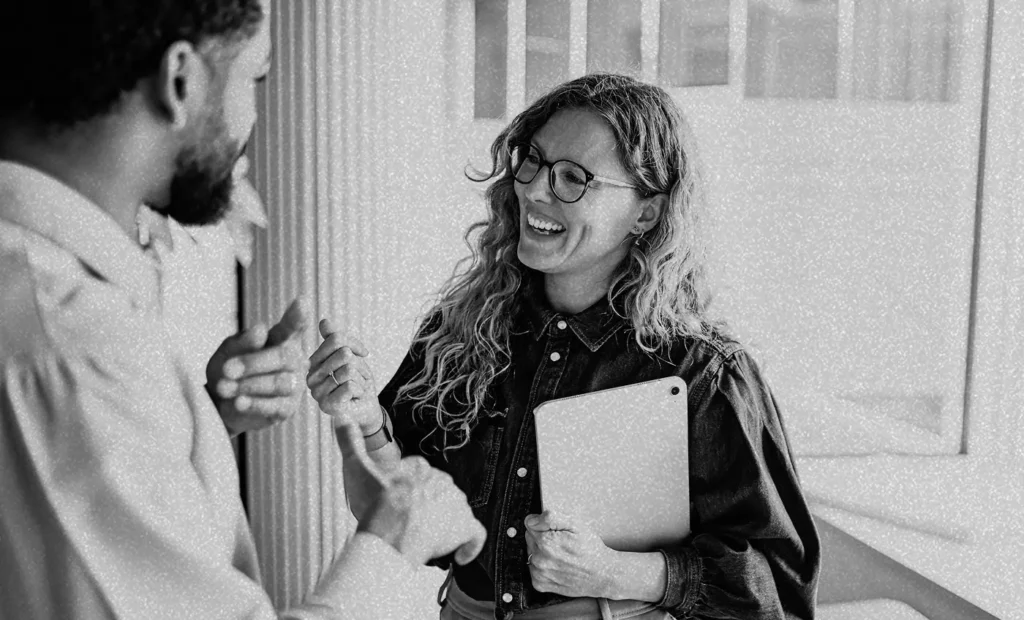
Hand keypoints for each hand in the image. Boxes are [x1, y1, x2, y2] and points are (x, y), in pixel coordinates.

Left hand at [206, 298, 310, 435]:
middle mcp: (294, 360)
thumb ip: (243, 342)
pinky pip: (275, 405)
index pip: (293, 326)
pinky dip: (255, 403)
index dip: (298, 316)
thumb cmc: (228, 370)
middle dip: (253, 363)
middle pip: (284, 356)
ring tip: (224, 387)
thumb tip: (260, 330)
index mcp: (282, 339)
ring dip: (249, 385)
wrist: (219, 404)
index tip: (302, 302)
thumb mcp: (228, 351)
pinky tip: (238, 402)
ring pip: (280, 382)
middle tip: (227, 369)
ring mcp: (294, 385)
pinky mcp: (287, 408)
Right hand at [306, 318, 380, 432]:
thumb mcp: (351, 355)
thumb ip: (336, 338)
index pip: (336, 339)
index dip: (355, 345)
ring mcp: (317, 392)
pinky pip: (350, 386)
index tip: (362, 355)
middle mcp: (310, 377)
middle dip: (359, 365)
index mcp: (313, 362)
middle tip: (358, 377)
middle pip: (343, 353)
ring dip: (360, 379)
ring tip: (356, 388)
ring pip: (348, 370)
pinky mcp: (327, 406)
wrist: (365, 405)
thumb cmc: (357, 379)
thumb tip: (324, 321)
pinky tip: (354, 398)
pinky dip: (360, 390)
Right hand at [347, 422, 485, 565]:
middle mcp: (442, 481)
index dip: (408, 492)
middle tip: (407, 527)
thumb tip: (341, 418)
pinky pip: (475, 535)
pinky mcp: (465, 526)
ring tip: (424, 542)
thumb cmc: (375, 505)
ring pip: (455, 513)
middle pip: (437, 495)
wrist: (392, 532)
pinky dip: (470, 545)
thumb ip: (349, 442)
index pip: (419, 476)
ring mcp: (456, 503)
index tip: (398, 505)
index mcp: (420, 468)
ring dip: (444, 527)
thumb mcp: (356, 468)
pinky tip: (459, 556)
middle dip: (426, 510)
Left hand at [524, 511, 615, 598]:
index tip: (557, 531)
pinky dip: (542, 567)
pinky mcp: (540, 584)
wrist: (602, 574)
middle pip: (529, 538)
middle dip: (542, 538)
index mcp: (545, 541)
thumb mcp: (575, 524)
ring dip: (541, 553)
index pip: (530, 524)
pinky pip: (532, 569)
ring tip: (561, 555)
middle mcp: (539, 559)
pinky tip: (557, 566)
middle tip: (561, 543)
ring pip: (531, 554)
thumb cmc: (590, 548)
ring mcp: (539, 573)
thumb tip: (530, 520)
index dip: (544, 525)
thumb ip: (550, 517)